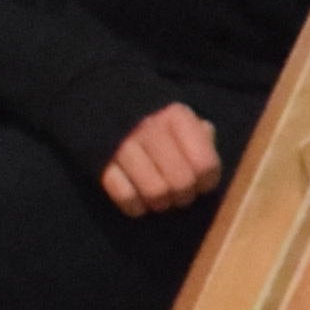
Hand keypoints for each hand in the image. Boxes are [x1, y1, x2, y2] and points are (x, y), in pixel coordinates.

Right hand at [96, 102, 225, 215]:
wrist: (101, 102)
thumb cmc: (154, 119)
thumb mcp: (182, 119)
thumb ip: (201, 140)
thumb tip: (208, 166)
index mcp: (176, 117)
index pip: (205, 163)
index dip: (208, 181)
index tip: (202, 182)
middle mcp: (150, 129)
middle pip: (181, 182)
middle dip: (185, 196)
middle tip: (181, 195)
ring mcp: (122, 146)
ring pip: (155, 192)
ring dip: (162, 203)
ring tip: (161, 198)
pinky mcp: (100, 162)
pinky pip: (125, 196)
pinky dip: (136, 206)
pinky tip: (140, 202)